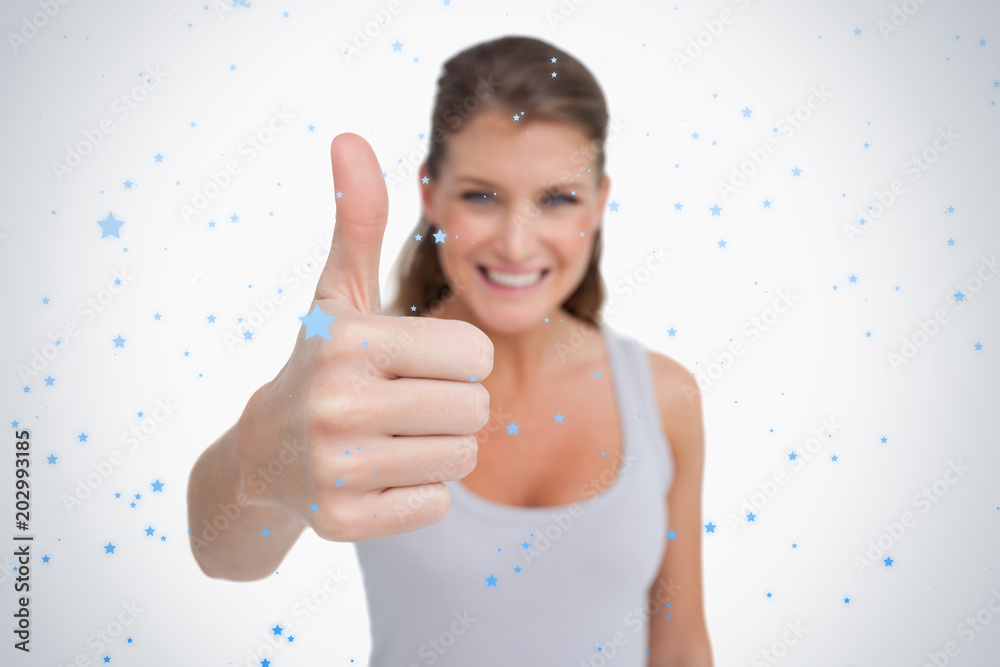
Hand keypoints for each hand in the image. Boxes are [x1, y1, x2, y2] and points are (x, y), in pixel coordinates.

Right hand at [233, 133, 492, 541]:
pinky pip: (436, 505)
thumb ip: (357, 220)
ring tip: (389, 436)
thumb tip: (348, 138)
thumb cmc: (321, 361)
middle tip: (401, 403)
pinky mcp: (343, 524)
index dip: (455, 359)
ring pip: (461, 458)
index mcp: (350, 342)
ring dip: (439, 448)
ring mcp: (337, 470)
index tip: (413, 362)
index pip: (476, 354)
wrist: (262, 454)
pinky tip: (376, 475)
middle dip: (451, 404)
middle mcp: (338, 406)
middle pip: (475, 409)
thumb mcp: (338, 293)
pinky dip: (417, 492)